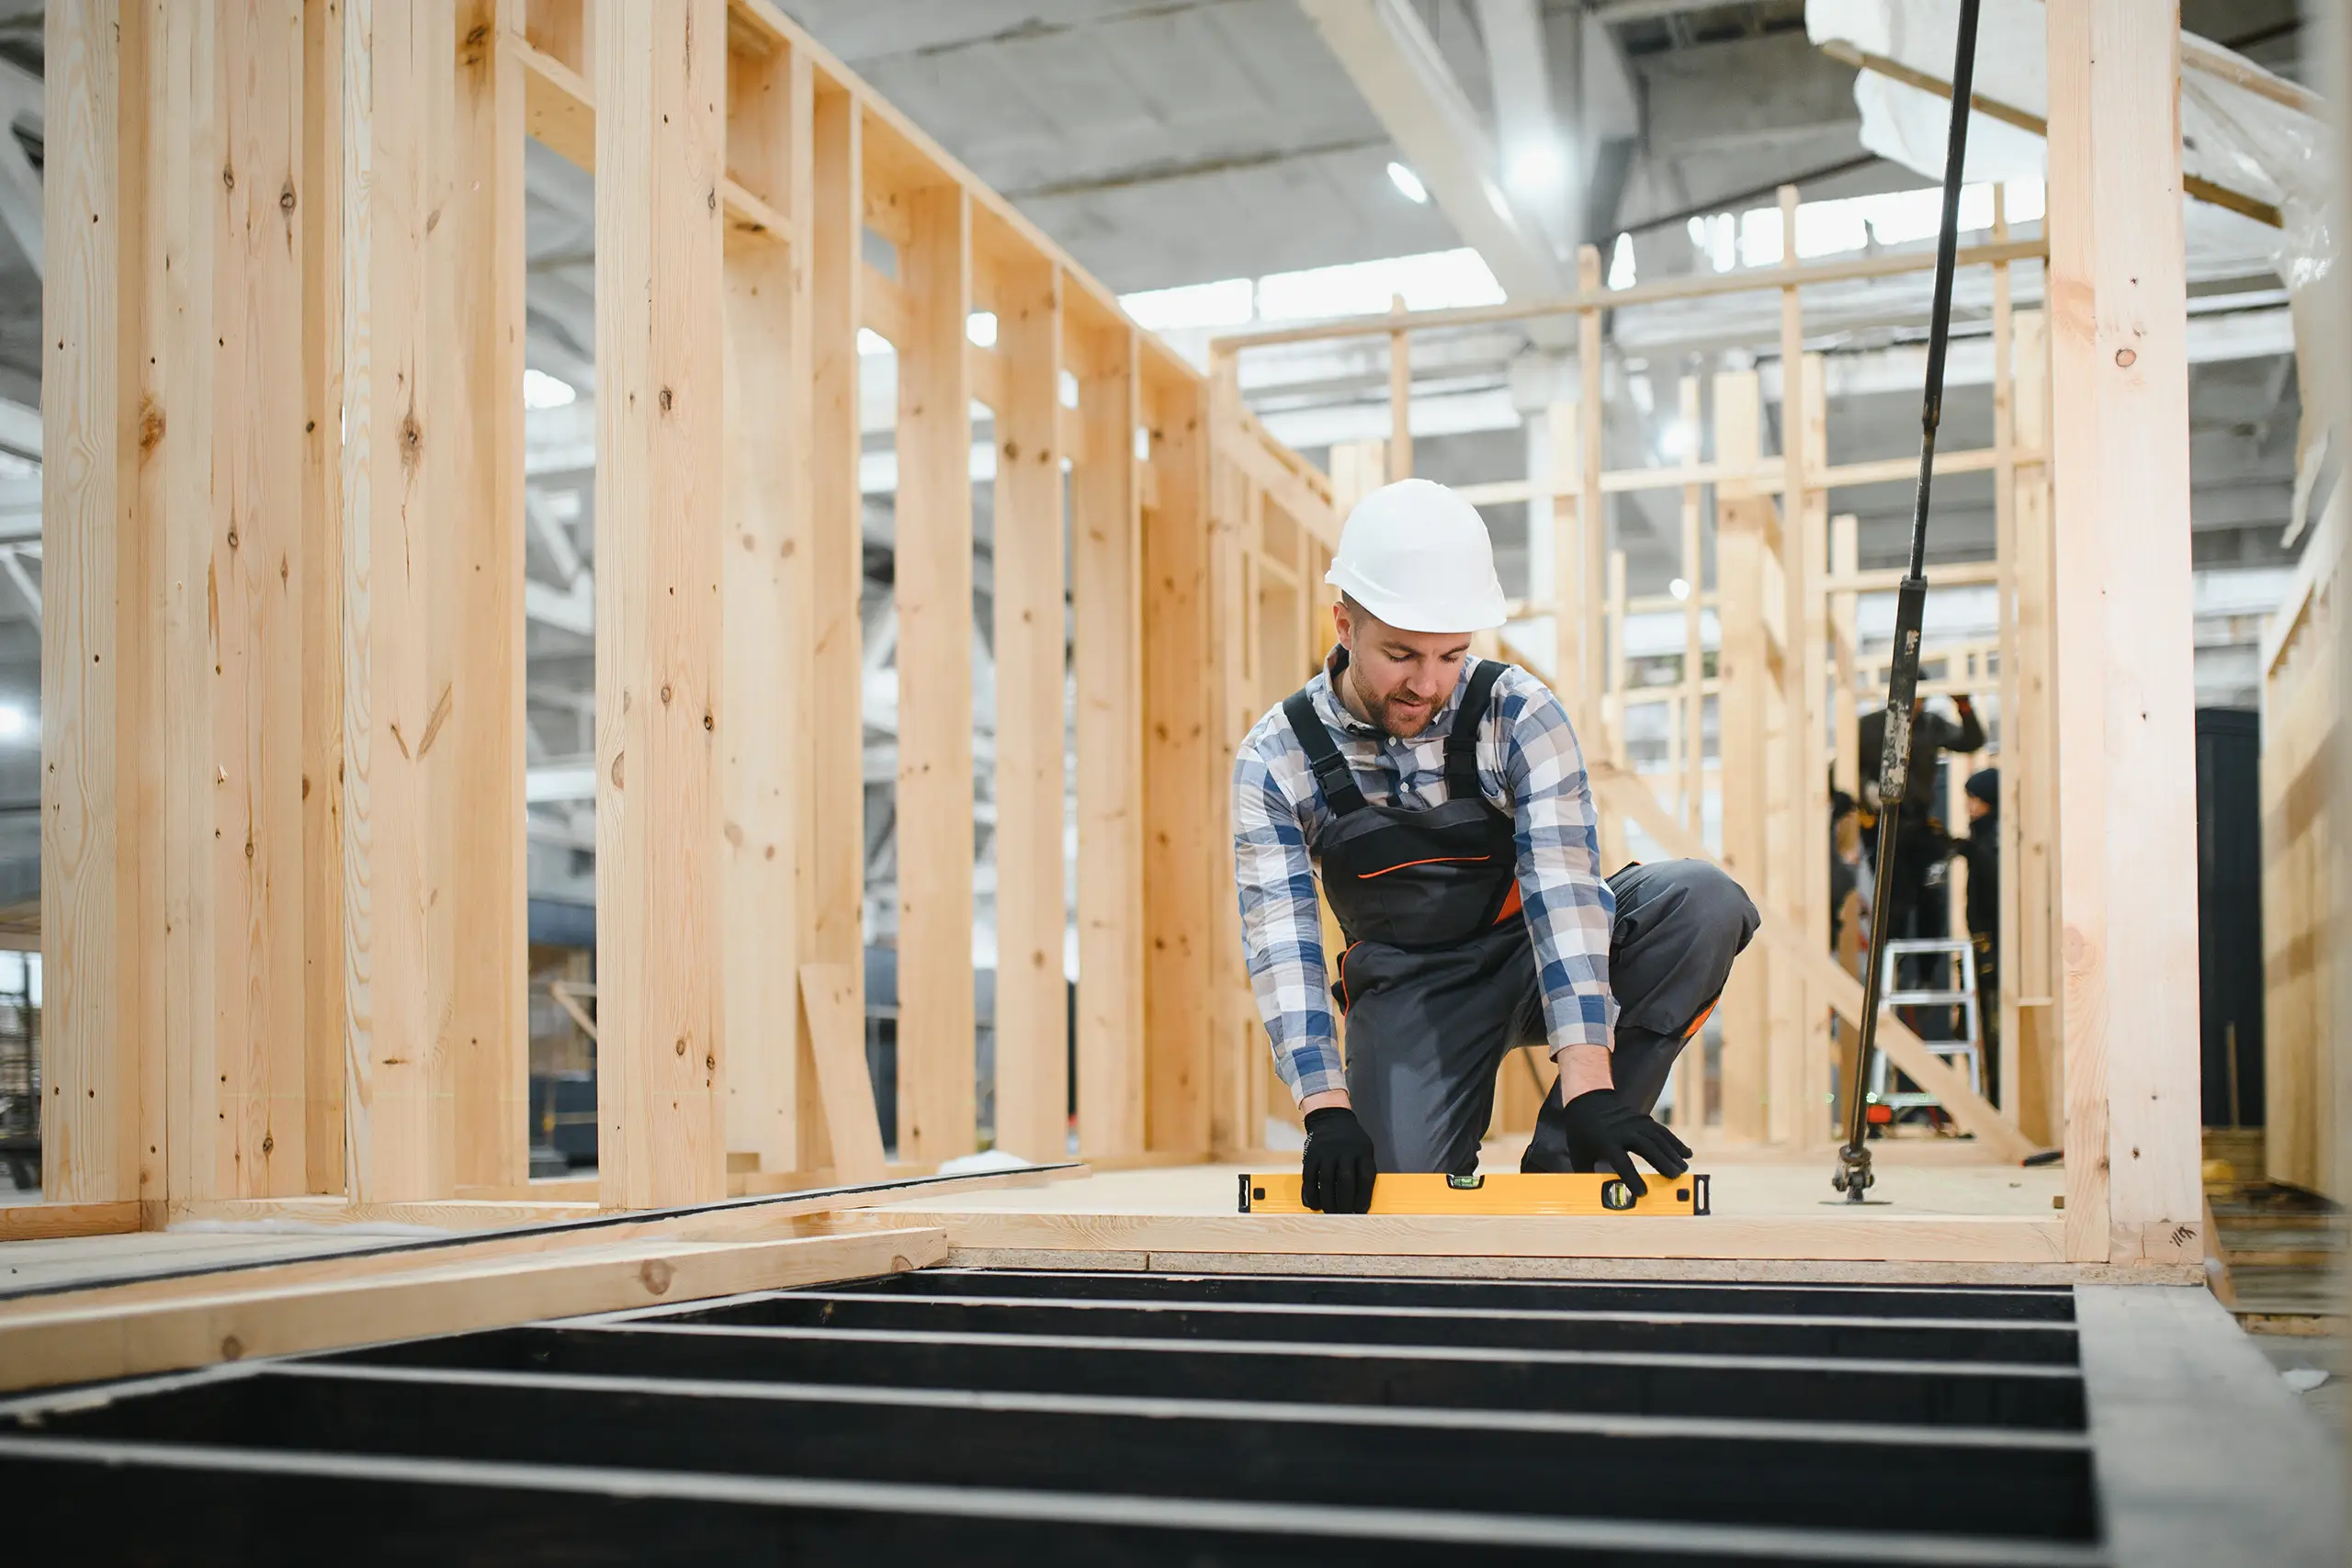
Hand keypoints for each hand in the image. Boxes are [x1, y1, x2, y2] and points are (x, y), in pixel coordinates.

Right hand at [1301, 1106, 1376, 1213]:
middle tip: (1344, 1215)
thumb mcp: (1365, 1149)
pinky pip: (1309, 1177)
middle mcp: (1344, 1151)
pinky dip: (1311, 1193)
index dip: (1364, 1197)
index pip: (1366, 1177)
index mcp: (1362, 1151)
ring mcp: (1326, 1152)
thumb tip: (1362, 1201)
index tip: (1361, 1211)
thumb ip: (1364, 1170)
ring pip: (1326, 1181)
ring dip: (1328, 1201)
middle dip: (1345, 1202)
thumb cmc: (1351, 1141)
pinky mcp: (1310, 1155)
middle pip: (1346, 1181)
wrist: (1330, 1118)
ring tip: (1331, 1212)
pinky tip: (1315, 1204)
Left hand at [1556, 1088, 1690, 1198]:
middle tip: (1675, 1177)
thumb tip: (1597, 1199)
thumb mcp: (1579, 1155)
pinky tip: (1686, 1154)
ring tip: (1683, 1169)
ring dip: (1672, 1153)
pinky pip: (1662, 1131)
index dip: (1632, 1178)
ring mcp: (1634, 1122)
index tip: (1643, 1193)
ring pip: (1657, 1138)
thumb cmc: (1582, 1135)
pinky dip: (1675, 1142)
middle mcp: (1622, 1130)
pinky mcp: (1643, 1118)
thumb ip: (1589, 1176)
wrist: (1587, 1101)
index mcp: (1605, 1142)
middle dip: (1662, 1162)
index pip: (1621, 1162)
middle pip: (1646, 1147)